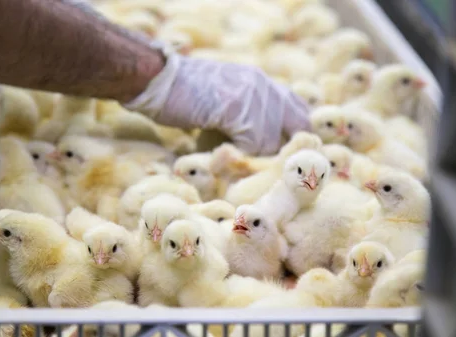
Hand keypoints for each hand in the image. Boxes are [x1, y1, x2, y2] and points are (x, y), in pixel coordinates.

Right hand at [124, 53, 310, 154]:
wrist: (157, 79)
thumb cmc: (182, 95)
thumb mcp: (223, 99)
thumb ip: (244, 115)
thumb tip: (256, 147)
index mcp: (261, 81)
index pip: (298, 109)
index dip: (293, 135)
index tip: (281, 154)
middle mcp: (262, 85)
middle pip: (296, 125)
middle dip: (282, 149)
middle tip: (262, 164)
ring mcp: (250, 94)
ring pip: (272, 139)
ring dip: (255, 156)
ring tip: (233, 159)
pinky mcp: (235, 108)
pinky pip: (251, 143)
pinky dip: (238, 156)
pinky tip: (221, 154)